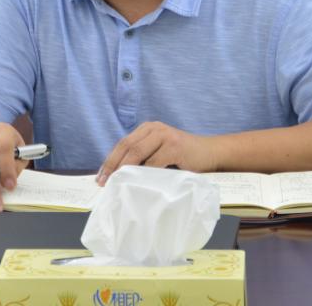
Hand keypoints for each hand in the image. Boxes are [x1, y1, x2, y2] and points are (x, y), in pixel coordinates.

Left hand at [96, 121, 217, 184]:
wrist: (211, 153)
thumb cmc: (183, 157)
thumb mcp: (160, 152)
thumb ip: (144, 158)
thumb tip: (118, 176)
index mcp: (147, 129)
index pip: (122, 143)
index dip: (110, 160)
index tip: (100, 176)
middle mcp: (154, 128)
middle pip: (126, 146)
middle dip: (113, 165)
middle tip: (104, 182)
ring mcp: (165, 135)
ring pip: (137, 153)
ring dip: (124, 170)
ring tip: (116, 184)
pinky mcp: (174, 145)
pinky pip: (154, 161)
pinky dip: (144, 174)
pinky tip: (138, 184)